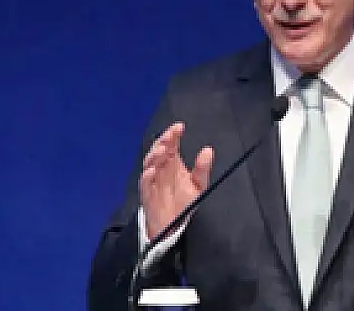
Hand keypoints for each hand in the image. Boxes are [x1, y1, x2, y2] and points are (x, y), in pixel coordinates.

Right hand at [140, 122, 213, 240]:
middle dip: (163, 141)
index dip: (173, 134)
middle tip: (170, 136)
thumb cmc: (184, 203)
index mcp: (173, 163)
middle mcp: (162, 168)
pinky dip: (147, 176)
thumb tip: (208, 150)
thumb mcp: (198, 185)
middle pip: (159, 150)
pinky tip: (152, 170)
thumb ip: (202, 168)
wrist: (173, 226)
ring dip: (155, 155)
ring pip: (149, 162)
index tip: (180, 126)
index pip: (172, 144)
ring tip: (163, 150)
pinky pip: (145, 183)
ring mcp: (153, 179)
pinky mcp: (147, 193)